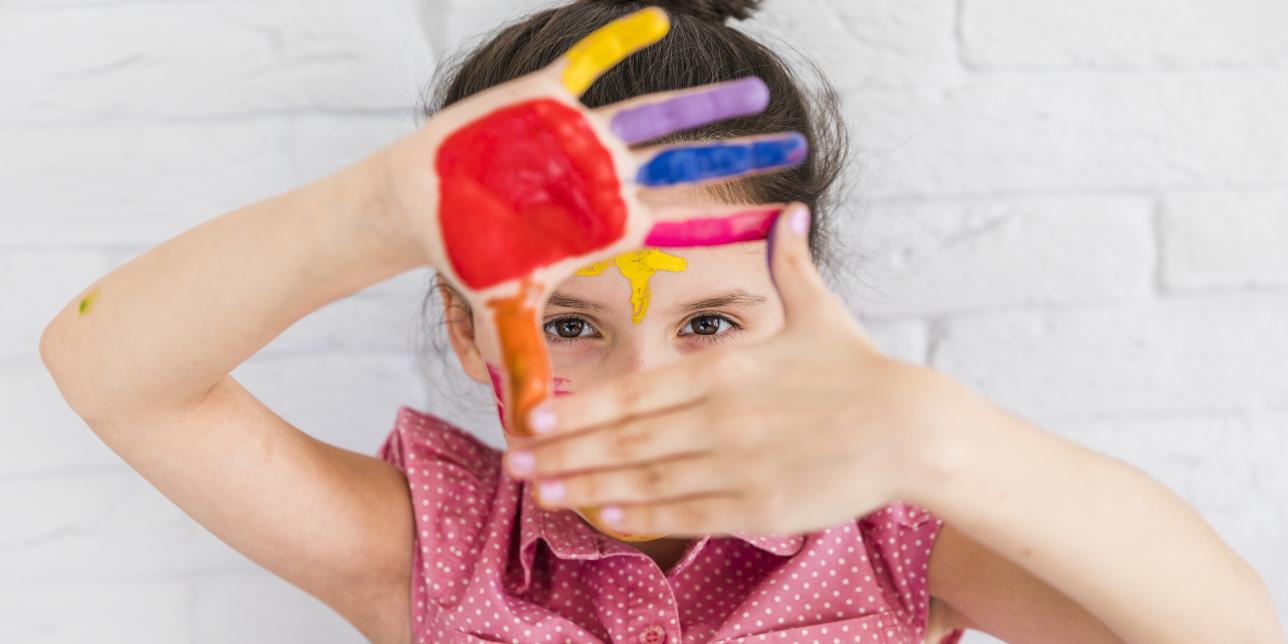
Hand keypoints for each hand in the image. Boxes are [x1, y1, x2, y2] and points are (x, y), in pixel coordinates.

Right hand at [378, 7, 807, 436]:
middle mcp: (606, 178)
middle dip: (740, 153)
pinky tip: (659, 20)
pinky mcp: (546, 99)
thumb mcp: (502, 311)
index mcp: (607, 224)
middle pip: (687, 165)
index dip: (731, 224)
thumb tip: (533, 432)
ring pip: (654, 115)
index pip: (681, 226)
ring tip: (754, 90)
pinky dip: (619, 44)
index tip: (785, 219)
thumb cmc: (468, 253)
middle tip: (798, 144)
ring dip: (702, 102)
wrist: (421, 202)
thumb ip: (524, 363)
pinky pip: (590, 65)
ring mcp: (583, 136)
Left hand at [502, 204, 964, 536]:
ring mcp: (736, 465)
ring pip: (646, 479)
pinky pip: (688, 514)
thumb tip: (791, 212)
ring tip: (543, 493)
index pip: (633, 392)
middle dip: (563, 452)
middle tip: (511, 462)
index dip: (576, 408)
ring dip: (588, 487)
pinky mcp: (759, 506)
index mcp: (723, 370)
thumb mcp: (819, 309)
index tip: (531, 417)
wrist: (912, 427)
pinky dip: (644, 516)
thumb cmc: (859, 368)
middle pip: (625, 438)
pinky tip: (607, 516)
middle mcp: (718, 418)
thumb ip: (790, 264)